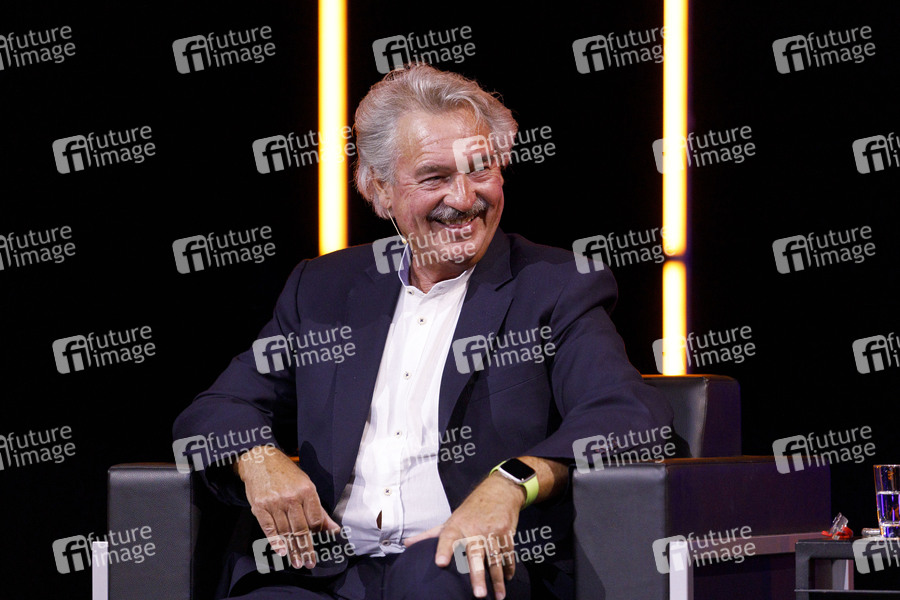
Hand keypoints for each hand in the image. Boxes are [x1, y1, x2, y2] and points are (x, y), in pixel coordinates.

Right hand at [236, 446, 339, 568]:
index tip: (320, 543)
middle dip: (306, 548)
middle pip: (301, 529)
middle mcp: (291, 497)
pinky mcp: (259, 507)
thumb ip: (319, 509)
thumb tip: (334, 529)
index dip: (318, 533)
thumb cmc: (287, 475)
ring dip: (292, 550)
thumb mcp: (307, 485)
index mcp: (306, 490)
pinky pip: (269, 528)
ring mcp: (274, 503)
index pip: (315, 519)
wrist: (261, 461)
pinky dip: (275, 542)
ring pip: (285, 532)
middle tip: (310, 563)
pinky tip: (282, 552)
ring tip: (297, 562)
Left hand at [404, 473, 524, 598]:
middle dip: (478, 575)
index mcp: (456, 527)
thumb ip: (429, 535)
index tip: (440, 563)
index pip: (447, 538)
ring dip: (498, 579)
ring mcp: (492, 531)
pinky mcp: (506, 533)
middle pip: (475, 554)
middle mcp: (474, 530)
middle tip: (479, 594)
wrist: (498, 491)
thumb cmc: (470, 511)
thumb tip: (406, 544)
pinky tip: (507, 580)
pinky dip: (508, 568)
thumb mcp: (450, 520)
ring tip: (498, 597)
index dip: (444, 550)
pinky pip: (508, 554)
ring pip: (495, 558)